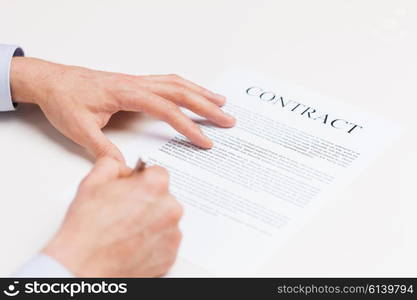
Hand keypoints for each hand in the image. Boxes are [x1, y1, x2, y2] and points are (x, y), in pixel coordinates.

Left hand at [10, 57, 234, 160]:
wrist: (50, 80)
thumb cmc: (64, 100)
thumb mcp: (79, 128)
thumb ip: (103, 149)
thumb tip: (126, 169)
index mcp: (126, 93)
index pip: (166, 109)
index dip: (188, 126)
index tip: (205, 141)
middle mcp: (136, 84)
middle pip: (180, 92)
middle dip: (207, 106)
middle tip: (228, 120)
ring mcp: (137, 81)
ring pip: (177, 83)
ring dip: (201, 92)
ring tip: (221, 102)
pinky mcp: (135, 83)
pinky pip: (167, 82)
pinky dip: (186, 87)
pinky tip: (194, 93)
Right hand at [43, 158, 182, 276]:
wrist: (83, 266)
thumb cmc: (87, 229)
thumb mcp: (92, 182)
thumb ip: (111, 165)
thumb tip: (118, 166)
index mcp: (155, 186)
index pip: (157, 173)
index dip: (142, 180)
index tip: (134, 188)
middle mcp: (170, 208)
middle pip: (163, 197)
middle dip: (147, 201)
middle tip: (125, 211)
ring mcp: (172, 233)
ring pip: (165, 220)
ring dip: (151, 222)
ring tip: (126, 230)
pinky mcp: (170, 255)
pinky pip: (165, 242)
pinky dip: (153, 242)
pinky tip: (133, 243)